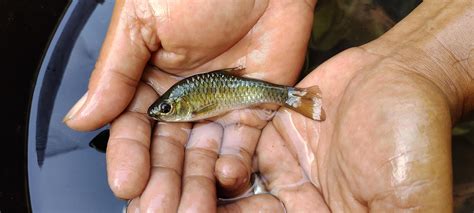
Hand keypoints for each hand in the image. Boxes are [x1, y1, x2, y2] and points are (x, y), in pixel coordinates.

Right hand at [63, 0, 316, 210]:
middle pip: (167, 151)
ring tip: (190, 209)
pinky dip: (234, 165)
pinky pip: (241, 145)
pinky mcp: (252, 109)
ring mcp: (217, 108)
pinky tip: (224, 179)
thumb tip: (82, 117)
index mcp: (147, 80)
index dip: (128, 156)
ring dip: (195, 184)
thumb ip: (115, 72)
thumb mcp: (143, 21)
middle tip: (157, 208)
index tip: (127, 182)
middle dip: (161, 180)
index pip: (132, 128)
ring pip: (202, 157)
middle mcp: (181, 100)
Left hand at [218, 1, 473, 210]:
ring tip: (194, 193)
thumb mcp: (403, 203)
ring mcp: (287, 170)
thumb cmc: (409, 142)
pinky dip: (222, 163)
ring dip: (217, 195)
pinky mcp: (274, 138)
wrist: (398, 76)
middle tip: (191, 212)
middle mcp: (305, 201)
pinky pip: (240, 154)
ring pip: (241, 192)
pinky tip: (208, 169)